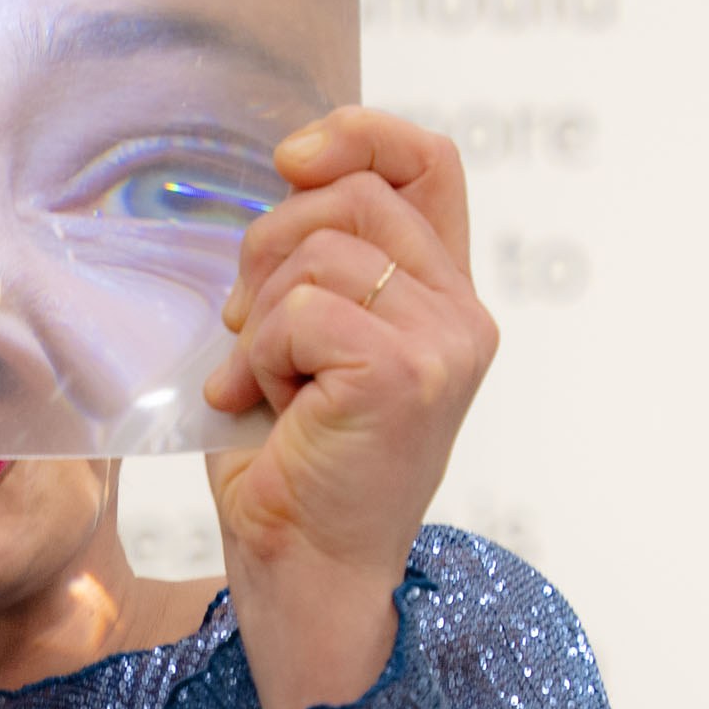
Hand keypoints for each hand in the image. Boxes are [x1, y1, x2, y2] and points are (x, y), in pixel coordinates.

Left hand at [204, 112, 498, 708]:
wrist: (305, 575)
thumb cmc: (297, 470)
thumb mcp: (309, 341)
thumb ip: (322, 262)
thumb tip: (292, 172)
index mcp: (445, 300)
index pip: (428, 163)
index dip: (358, 134)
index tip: (290, 160)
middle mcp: (462, 316)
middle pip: (355, 196)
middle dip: (272, 244)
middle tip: (245, 326)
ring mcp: (443, 343)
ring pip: (320, 252)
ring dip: (258, 317)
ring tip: (260, 384)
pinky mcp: (403, 372)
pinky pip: (299, 310)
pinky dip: (257, 355)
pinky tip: (259, 407)